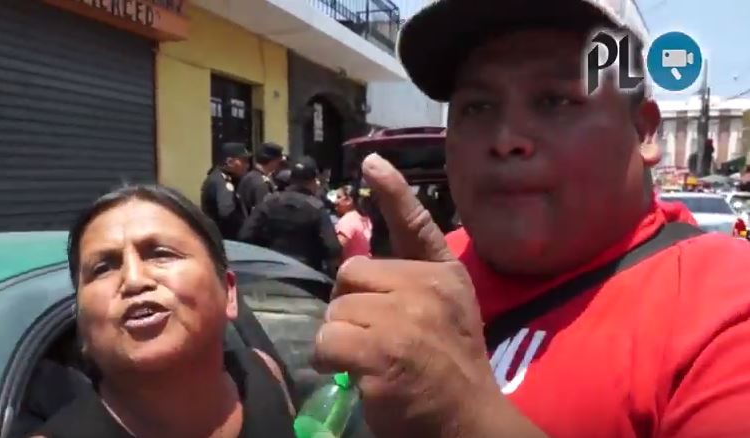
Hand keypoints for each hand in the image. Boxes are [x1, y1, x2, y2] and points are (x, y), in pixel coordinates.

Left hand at [312, 154, 544, 437]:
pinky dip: (329, 358)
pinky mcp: (383, 349)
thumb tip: (347, 233)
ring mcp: (406, 317)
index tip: (370, 163)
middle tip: (374, 337)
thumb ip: (396, 276)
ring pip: (336, 309)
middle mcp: (428, 287)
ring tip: (370, 359)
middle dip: (351, 306)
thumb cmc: (447, 368)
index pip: (415, 224)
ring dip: (341, 337)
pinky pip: (328, 338)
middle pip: (352, 275)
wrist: (467, 423)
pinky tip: (354, 372)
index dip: (392, 192)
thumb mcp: (435, 313)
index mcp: (444, 275)